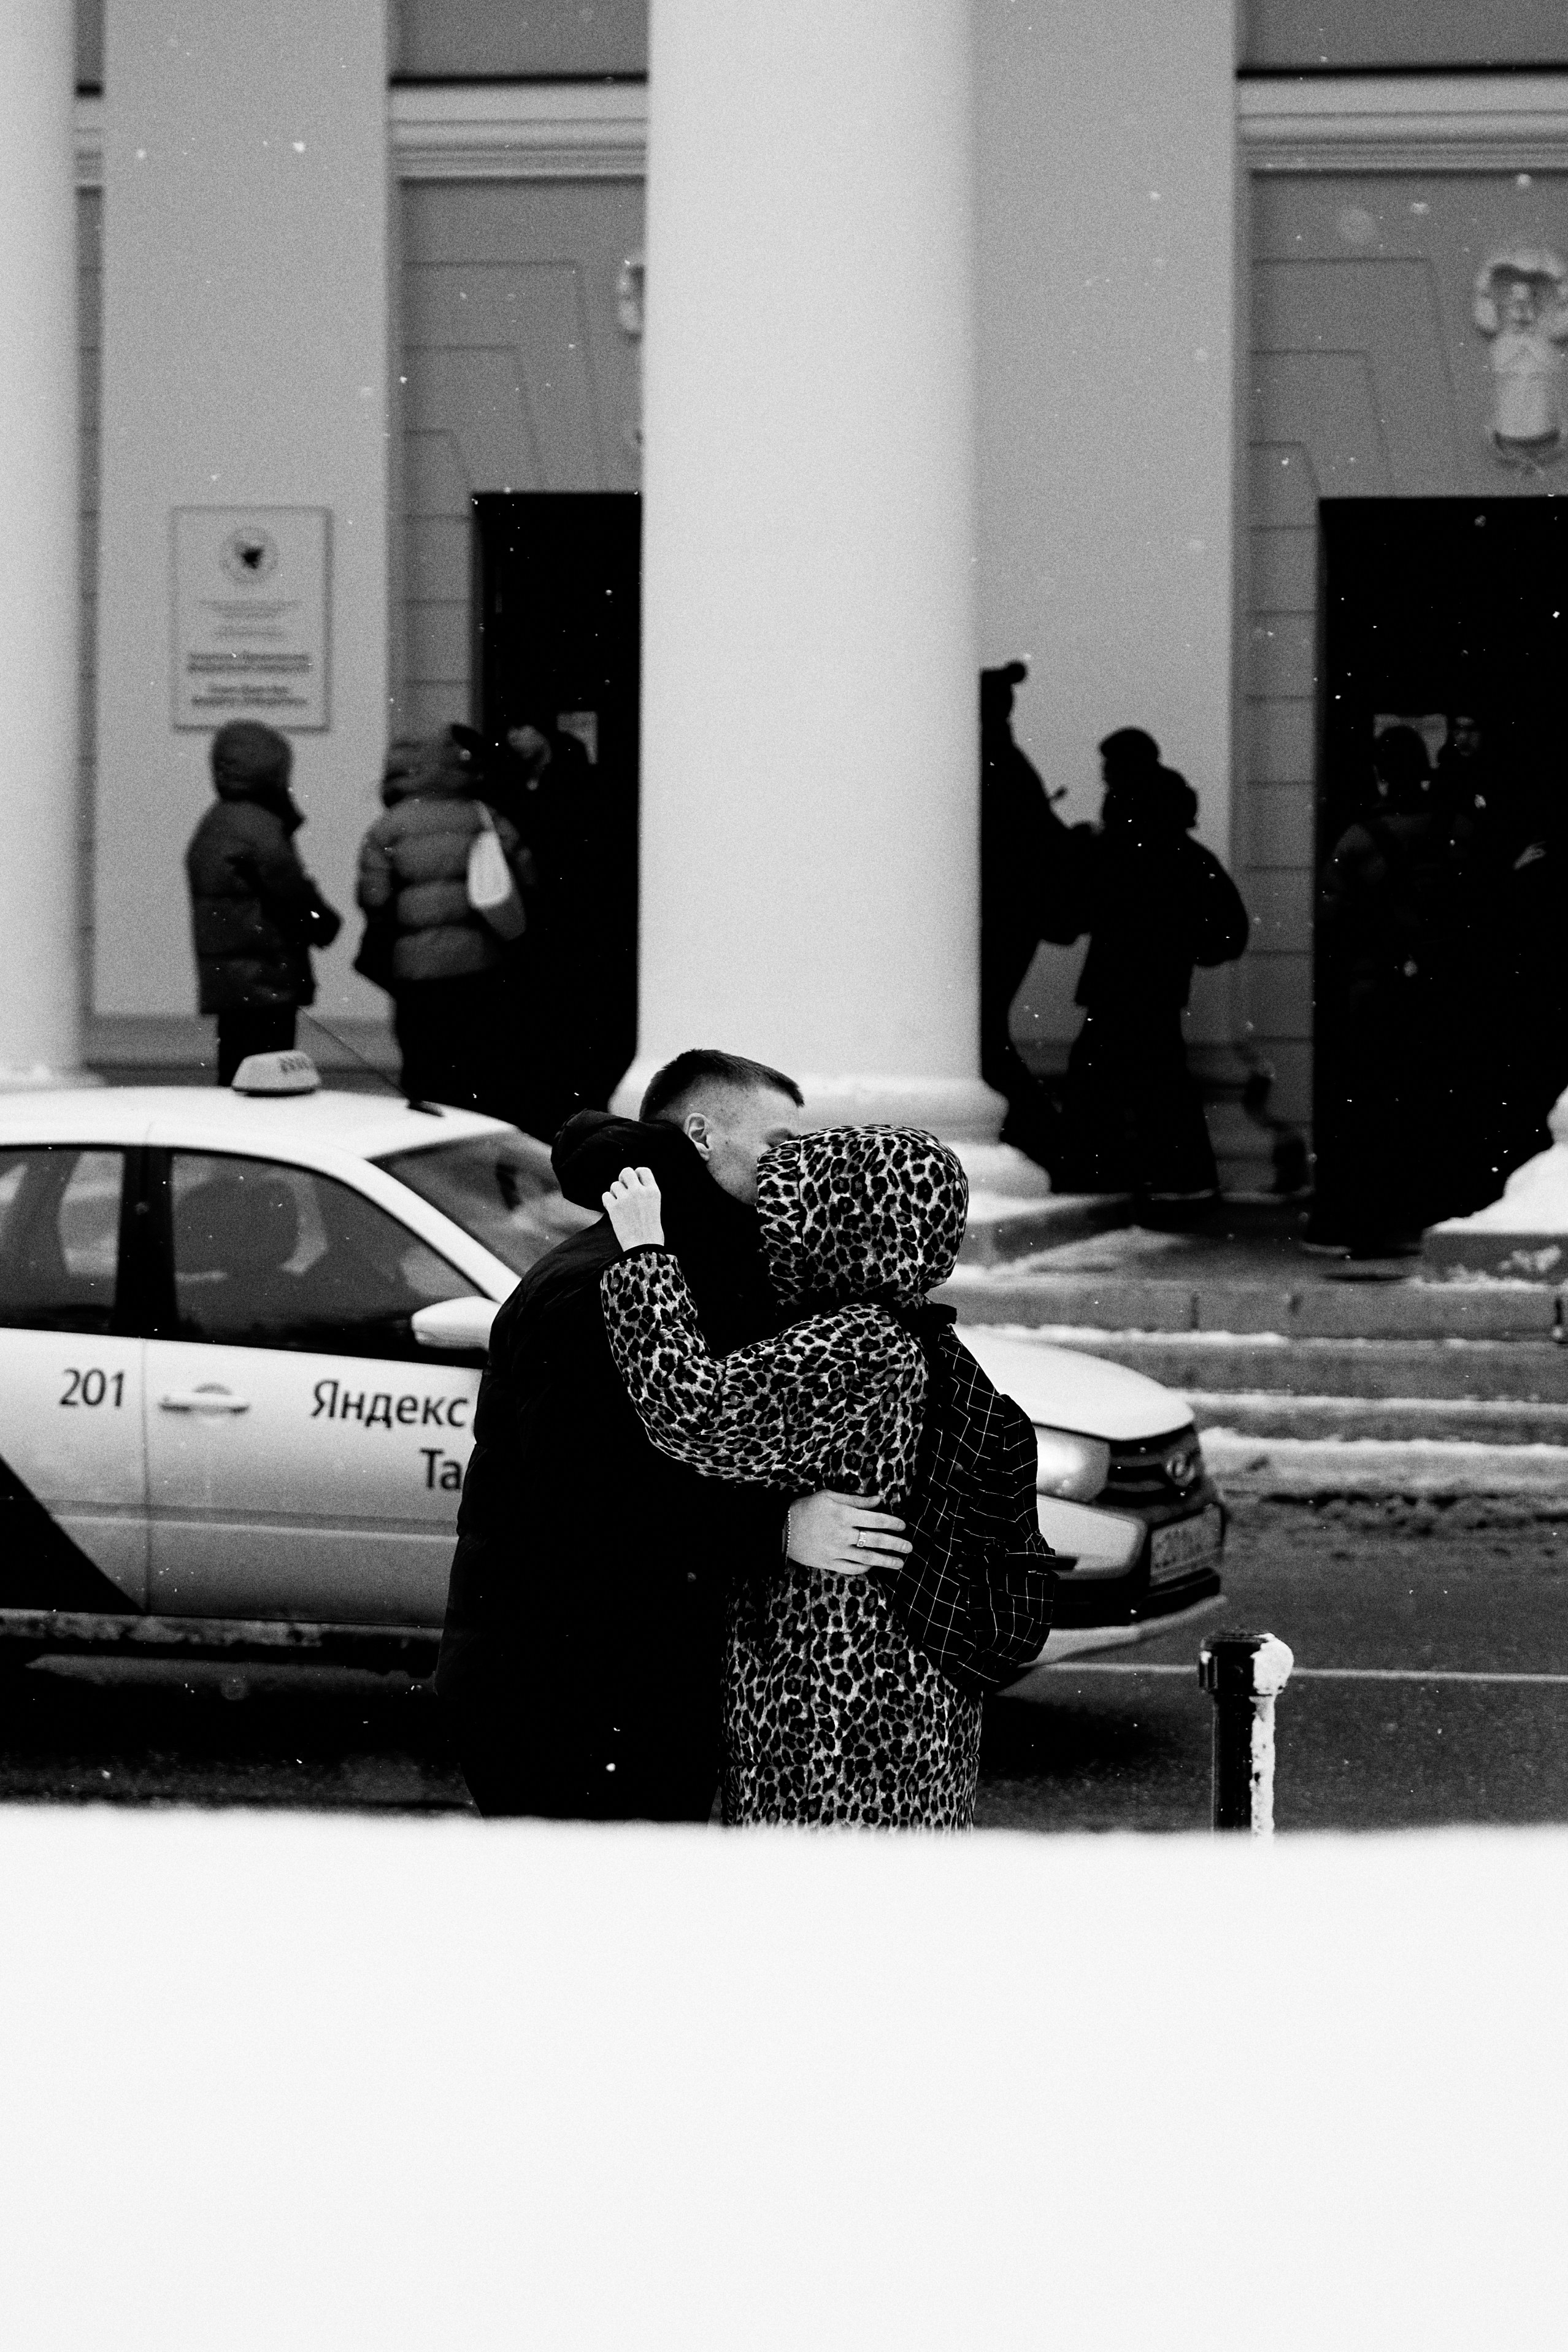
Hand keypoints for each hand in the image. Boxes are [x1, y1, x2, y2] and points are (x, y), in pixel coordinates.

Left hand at [603, 1164, 664, 1249]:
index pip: (643, 1170)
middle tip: (623, 1189)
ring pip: (614, 1185)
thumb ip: (646, 1195)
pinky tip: (611, 1209)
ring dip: (614, 1193)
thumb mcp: (655, 1208)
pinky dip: (607, 1202)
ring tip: (618, 1204)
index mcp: (653, 1191)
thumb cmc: (651, 1233)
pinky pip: (605, 1196)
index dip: (636, 1174)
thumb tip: (633, 1188)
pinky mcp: (614, 1208)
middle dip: (623, 1178)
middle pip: (626, 1171)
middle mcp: (640, 1191)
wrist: (644, 1248)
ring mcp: (626, 1199)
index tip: (634, 1182)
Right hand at [786, 1491, 909, 1577]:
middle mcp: (842, 1534)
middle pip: (875, 1540)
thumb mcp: (829, 1496)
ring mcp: (836, 1551)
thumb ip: (855, 1500)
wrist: (782, 1528)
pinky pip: (851, 1568)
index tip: (903, 1526)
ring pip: (866, 1557)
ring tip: (900, 1563)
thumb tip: (878, 1500)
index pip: (875, 1519)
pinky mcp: (829, 1563)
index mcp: (843, 1515)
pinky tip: (874, 1566)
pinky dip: (865, 1568)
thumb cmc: (806, 1507)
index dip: (892, 1522)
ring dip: (886, 1561)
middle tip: (909, 1547)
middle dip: (895, 1544)